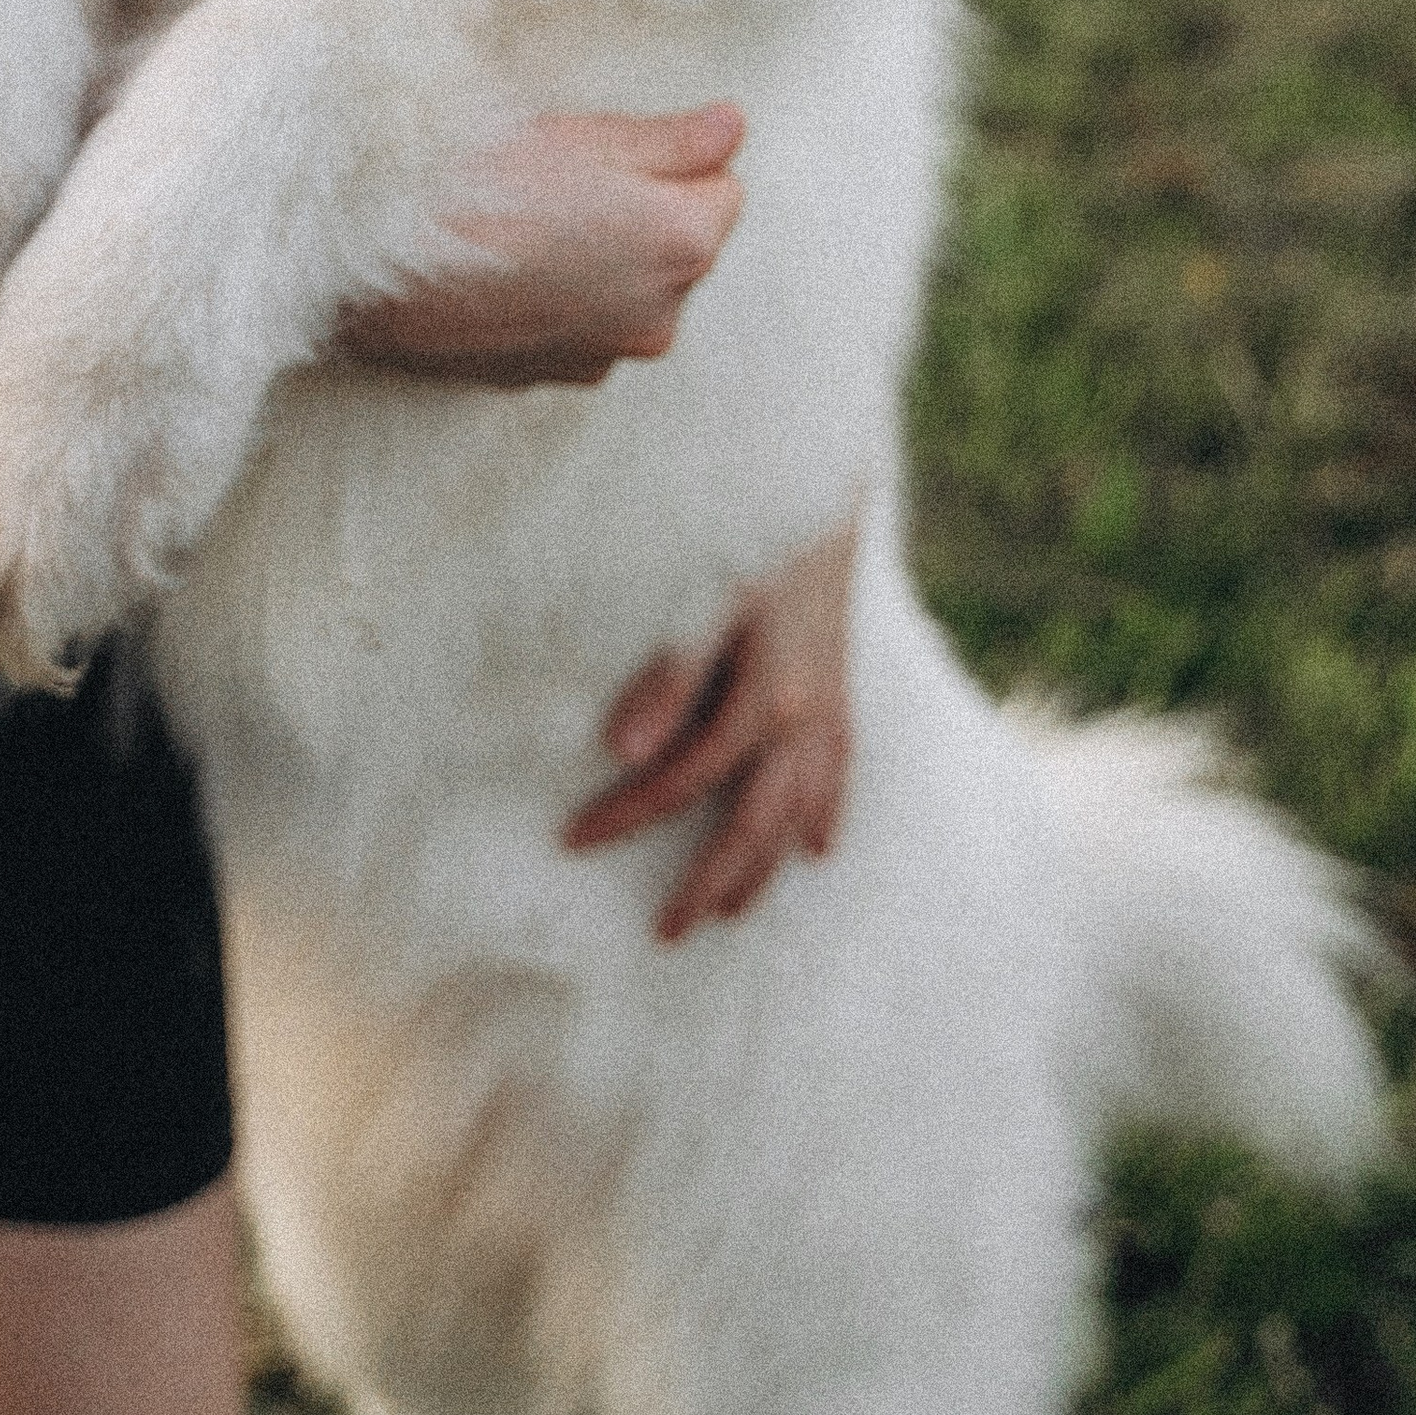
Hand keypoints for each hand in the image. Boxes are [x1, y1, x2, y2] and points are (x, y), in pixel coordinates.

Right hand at [339, 105, 744, 389]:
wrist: (370, 260)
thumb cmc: (473, 182)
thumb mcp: (580, 136)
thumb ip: (672, 140)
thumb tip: (733, 129)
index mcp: (681, 244)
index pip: (723, 189)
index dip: (667, 161)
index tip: (602, 150)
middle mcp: (659, 315)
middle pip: (678, 247)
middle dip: (638, 214)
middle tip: (555, 182)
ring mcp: (603, 356)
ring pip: (628, 290)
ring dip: (598, 261)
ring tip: (520, 227)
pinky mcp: (549, 379)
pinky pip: (581, 327)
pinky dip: (557, 301)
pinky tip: (501, 270)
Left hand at [562, 518, 856, 940]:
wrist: (819, 478)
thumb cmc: (748, 532)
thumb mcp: (702, 594)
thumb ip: (669, 674)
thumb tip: (621, 750)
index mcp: (765, 692)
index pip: (686, 777)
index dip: (628, 813)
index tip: (572, 840)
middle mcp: (806, 712)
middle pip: (753, 820)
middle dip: (708, 880)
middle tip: (663, 935)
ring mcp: (830, 703)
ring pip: (800, 808)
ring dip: (765, 865)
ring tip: (729, 912)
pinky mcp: (843, 686)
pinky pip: (840, 767)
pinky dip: (827, 810)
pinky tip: (818, 847)